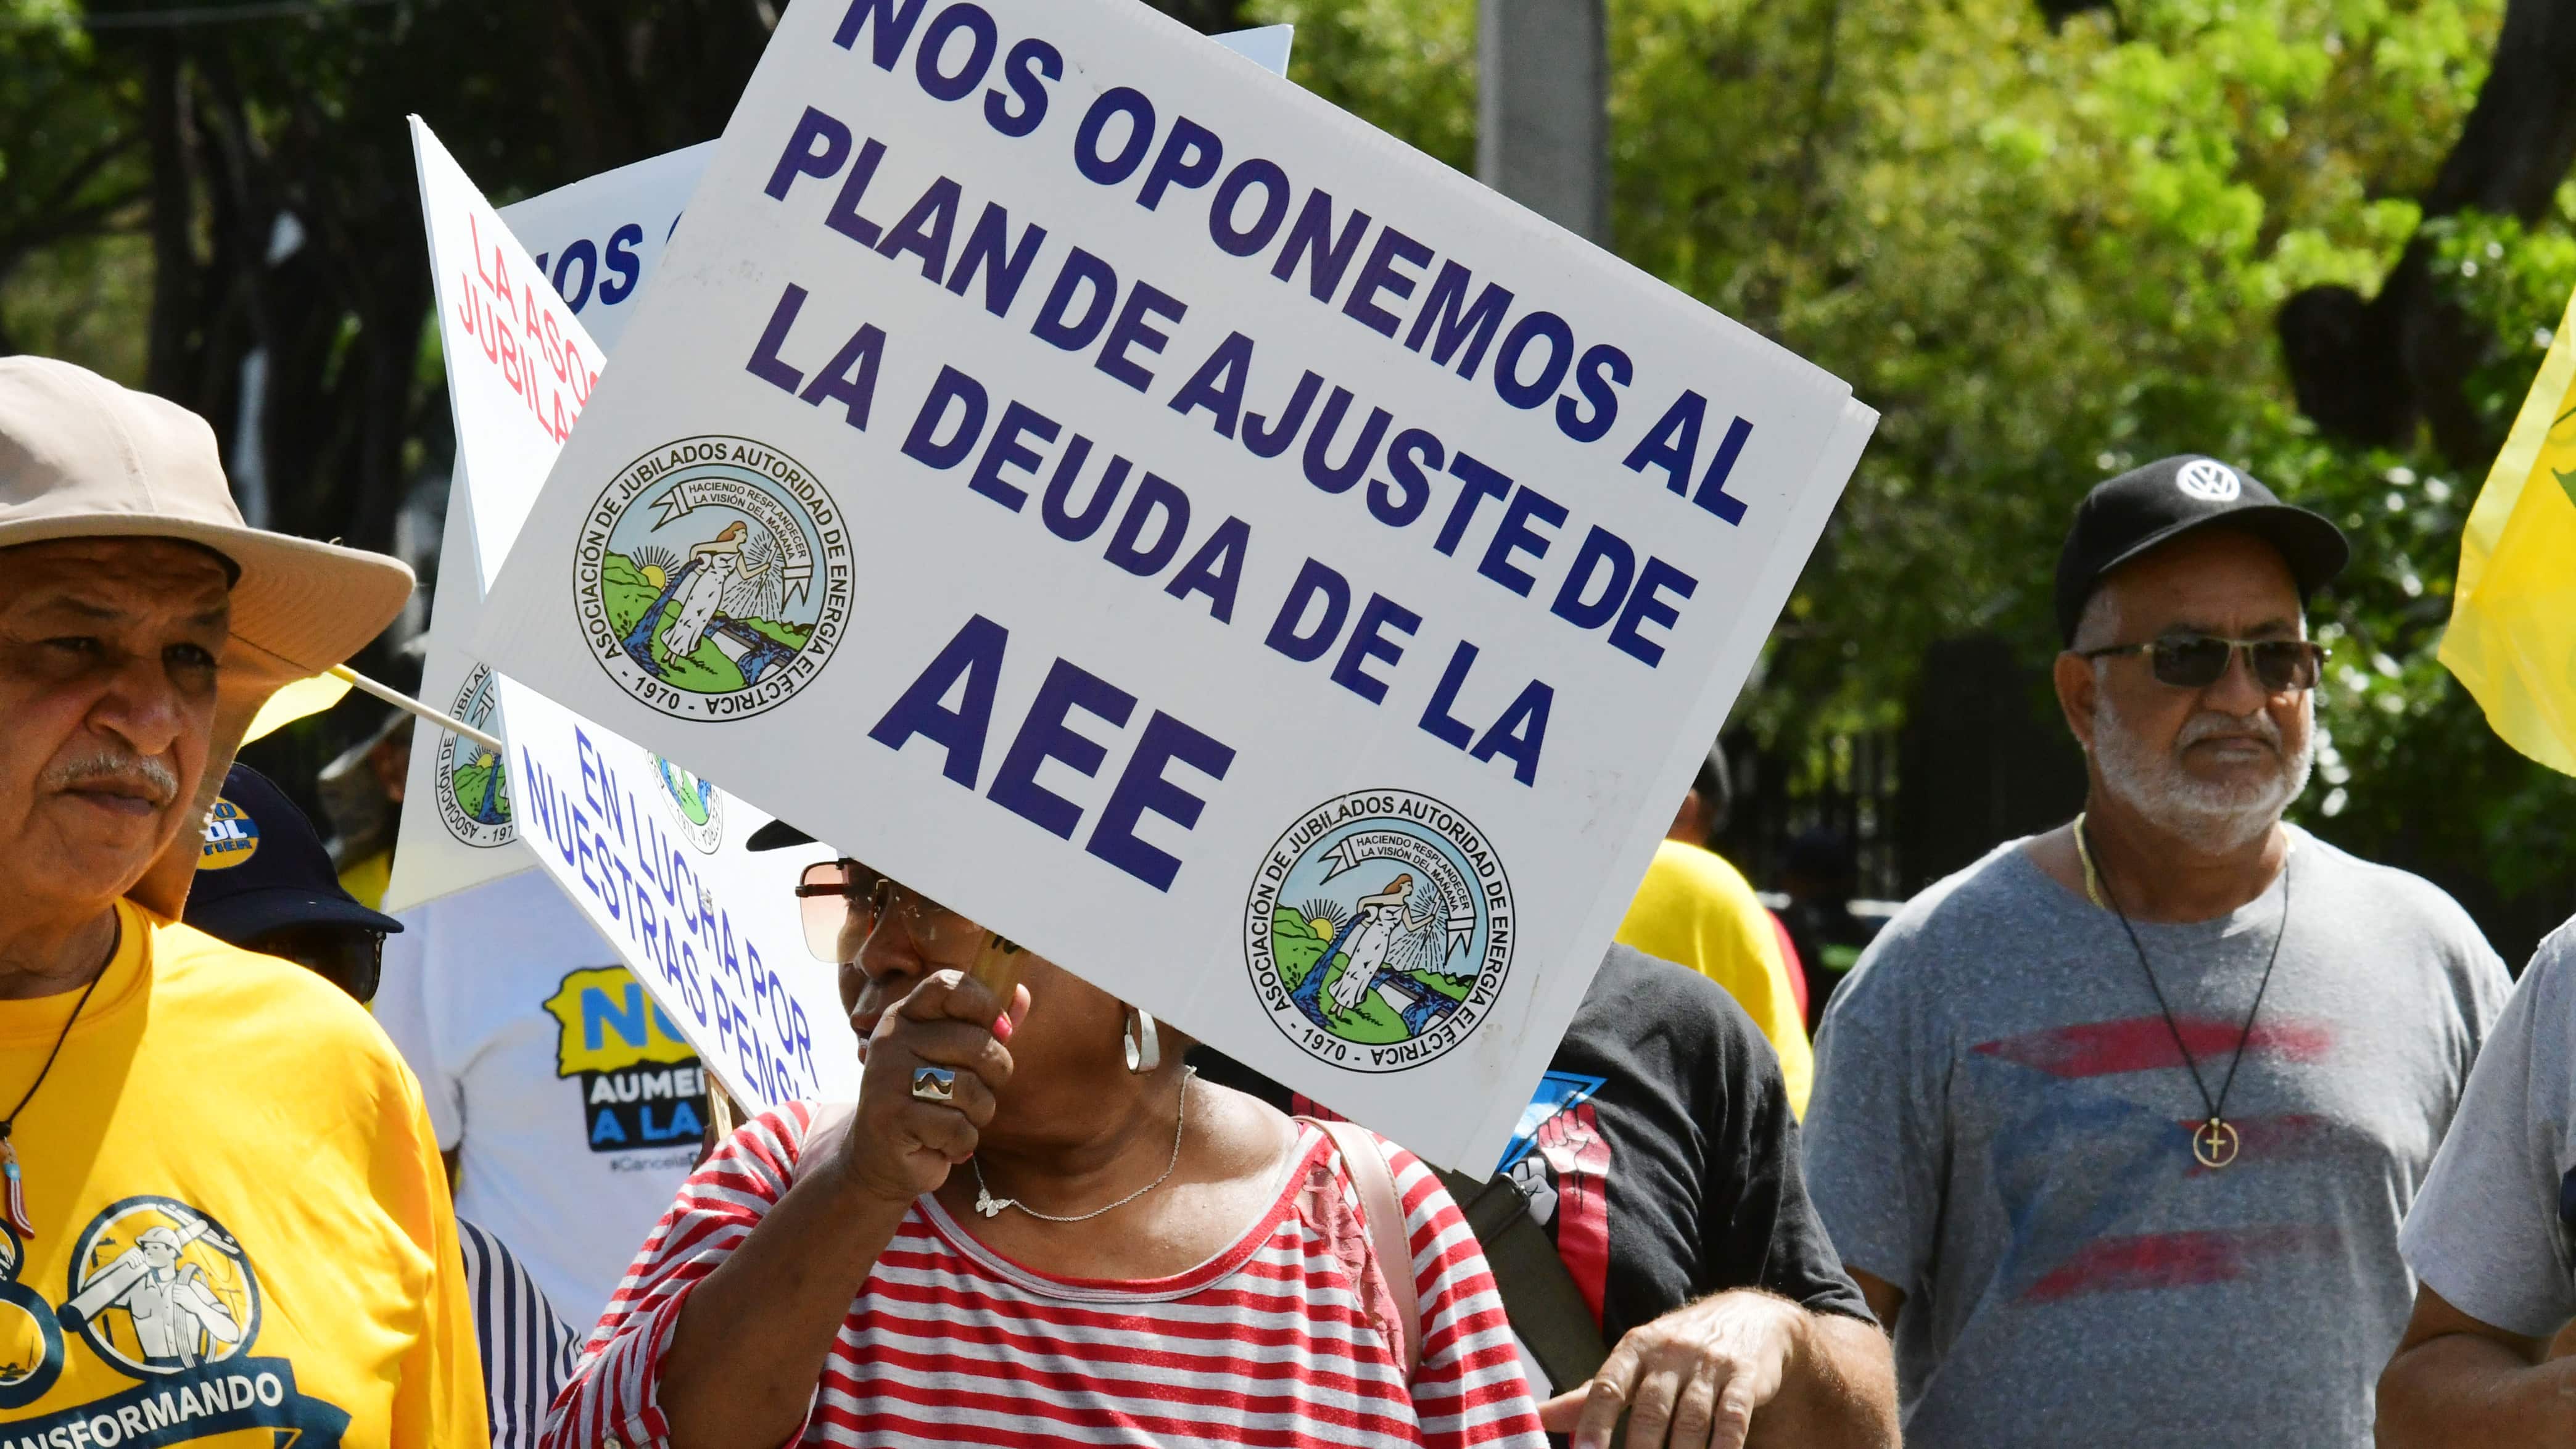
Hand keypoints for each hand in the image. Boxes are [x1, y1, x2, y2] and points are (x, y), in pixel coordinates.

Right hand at [829, 969, 1026, 1206]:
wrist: (879, 1161)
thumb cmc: (928, 1104)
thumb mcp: (955, 1059)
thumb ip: (985, 1026)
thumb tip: (1022, 993)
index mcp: (906, 1016)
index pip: (949, 985)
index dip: (986, 1005)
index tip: (1000, 1030)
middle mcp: (892, 1039)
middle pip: (976, 1043)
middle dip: (994, 1076)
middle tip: (976, 1096)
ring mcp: (887, 1077)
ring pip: (971, 1088)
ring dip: (977, 1115)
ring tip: (954, 1121)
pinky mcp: (891, 1117)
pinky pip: (957, 1127)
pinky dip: (961, 1143)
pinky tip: (940, 1144)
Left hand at [1539, 1290, 1804, 1448]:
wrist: (1749, 1316)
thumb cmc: (1676, 1350)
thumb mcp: (1634, 1362)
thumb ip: (1590, 1394)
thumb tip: (1535, 1415)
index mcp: (1635, 1347)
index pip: (1608, 1385)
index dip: (1594, 1422)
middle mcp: (1670, 1352)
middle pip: (1649, 1408)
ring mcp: (1709, 1364)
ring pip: (1689, 1419)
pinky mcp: (1744, 1378)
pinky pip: (1731, 1418)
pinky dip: (1722, 1446)